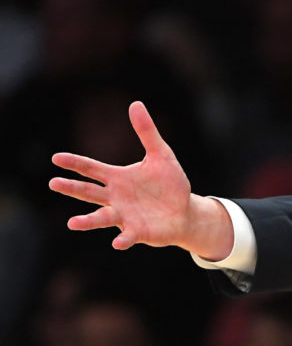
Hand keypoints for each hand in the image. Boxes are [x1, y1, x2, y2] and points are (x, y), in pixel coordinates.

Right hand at [49, 101, 232, 257]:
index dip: (75, 163)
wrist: (184, 211)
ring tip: (72, 223)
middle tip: (54, 183)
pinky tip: (118, 242)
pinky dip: (123, 240)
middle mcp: (116, 198)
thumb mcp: (161, 154)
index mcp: (118, 178)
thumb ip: (147, 132)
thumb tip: (135, 103)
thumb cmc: (169, 184)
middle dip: (72, 188)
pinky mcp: (138, 232)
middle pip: (89, 192)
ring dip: (87, 221)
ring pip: (101, 218)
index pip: (91, 169)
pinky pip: (128, 236)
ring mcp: (124, 216)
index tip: (56, 158)